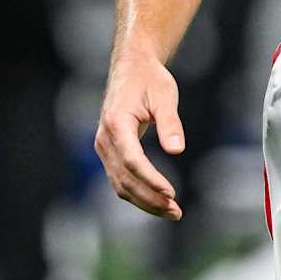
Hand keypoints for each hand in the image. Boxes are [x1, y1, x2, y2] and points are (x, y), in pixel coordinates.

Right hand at [95, 42, 186, 219]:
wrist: (132, 68)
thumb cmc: (149, 79)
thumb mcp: (165, 95)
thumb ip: (169, 123)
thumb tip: (177, 149)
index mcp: (116, 123)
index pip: (132, 159)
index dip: (150, 179)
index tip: (171, 192)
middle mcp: (105, 139)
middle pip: (124, 178)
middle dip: (150, 198)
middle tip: (176, 211)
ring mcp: (104, 147)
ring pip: (120, 184)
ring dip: (145, 201)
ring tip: (172, 211)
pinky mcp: (109, 152)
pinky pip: (120, 179)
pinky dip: (138, 193)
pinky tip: (158, 201)